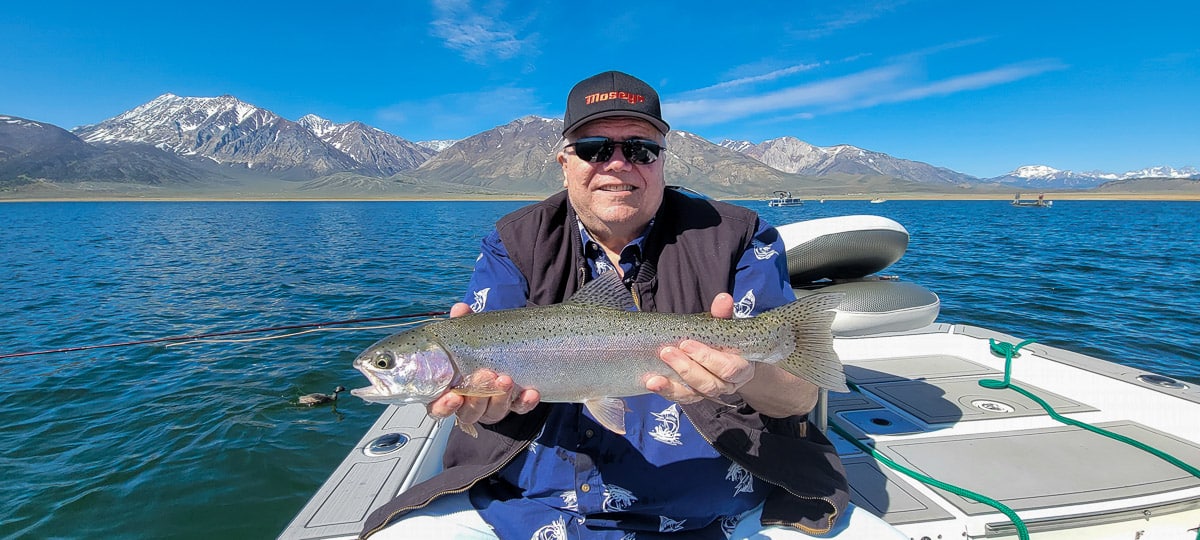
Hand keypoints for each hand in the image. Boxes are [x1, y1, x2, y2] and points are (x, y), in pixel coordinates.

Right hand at [426, 302, 540, 424]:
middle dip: (479, 396)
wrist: (505, 348)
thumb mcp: (470, 334)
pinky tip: (531, 392)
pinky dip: (525, 402)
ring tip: (507, 379)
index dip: (444, 406)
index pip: (439, 407)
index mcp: (450, 389)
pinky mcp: (513, 405)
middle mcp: (470, 403)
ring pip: (494, 412)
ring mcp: (492, 406)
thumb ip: (463, 323)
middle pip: (470, 411)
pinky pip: (519, 408)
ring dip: (501, 397)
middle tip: (486, 374)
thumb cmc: (477, 347)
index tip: (454, 397)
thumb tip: (460, 309)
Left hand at [647, 293, 754, 403]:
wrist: (724, 356)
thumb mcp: (725, 325)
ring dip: (673, 384)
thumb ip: (723, 314)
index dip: (707, 358)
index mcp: (741, 368)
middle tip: (667, 352)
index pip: (728, 369)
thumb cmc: (724, 339)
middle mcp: (727, 385)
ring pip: (694, 394)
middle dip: (686, 369)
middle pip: (709, 384)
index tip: (686, 343)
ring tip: (655, 376)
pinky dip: (666, 391)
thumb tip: (723, 298)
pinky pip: (680, 397)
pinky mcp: (693, 396)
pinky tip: (652, 383)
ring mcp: (709, 392)